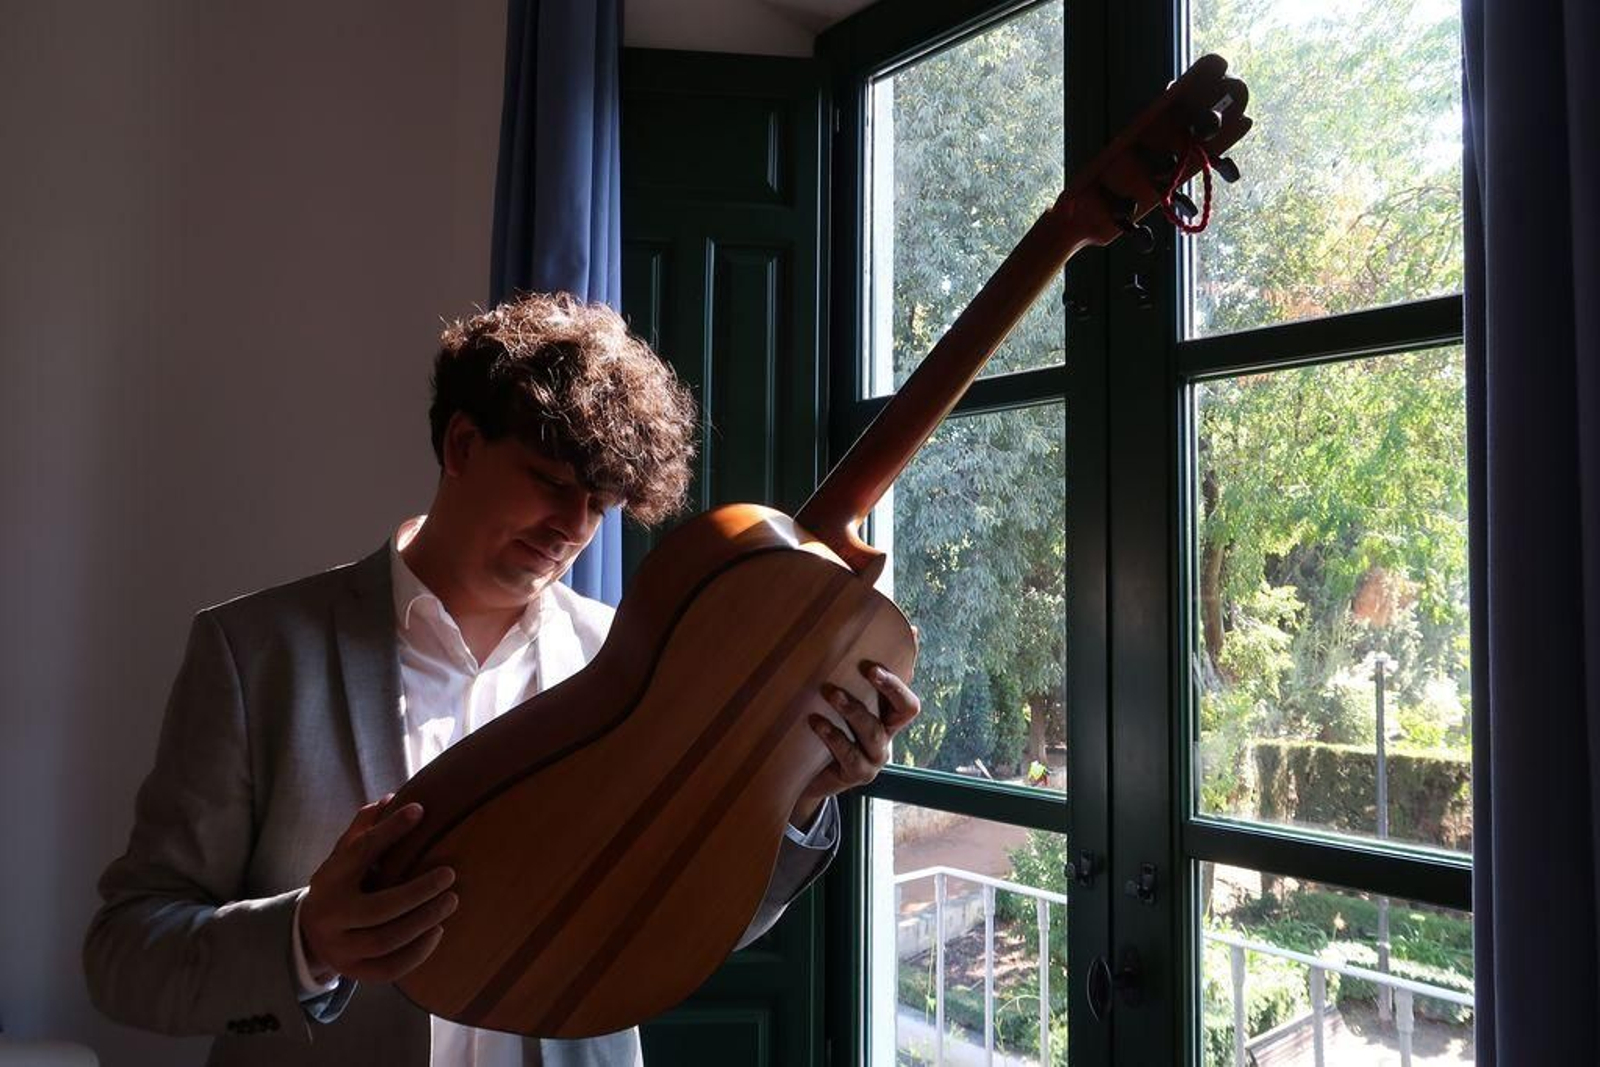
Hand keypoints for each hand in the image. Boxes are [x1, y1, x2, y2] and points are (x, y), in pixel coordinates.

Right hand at [299, 797, 457, 983]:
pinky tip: (437, 931)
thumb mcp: (342, 856)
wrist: (309, 933)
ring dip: (424, 920)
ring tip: (451, 901)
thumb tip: (391, 799)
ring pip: (386, 940)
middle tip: (449, 875)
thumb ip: (363, 830)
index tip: (420, 811)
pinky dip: (417, 952)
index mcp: (329, 878)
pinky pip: (389, 968)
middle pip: (379, 908)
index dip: (390, 830)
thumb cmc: (341, 884)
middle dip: (419, 892)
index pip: (359, 852)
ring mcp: (340, 947)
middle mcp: (331, 915)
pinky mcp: (354, 971)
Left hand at [792, 649, 922, 826]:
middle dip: (890, 686)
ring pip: (873, 730)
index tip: (884, 656)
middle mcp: (887, 735)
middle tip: (868, 668)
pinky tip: (816, 723)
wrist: (808, 779)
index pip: (908, 692)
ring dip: (853, 709)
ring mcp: (875, 757)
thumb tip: (872, 645)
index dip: (902, 676)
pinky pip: (851, 755)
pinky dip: (834, 736)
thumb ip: (851, 681)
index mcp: (888, 716)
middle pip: (906, 709)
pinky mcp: (857, 774)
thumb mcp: (841, 708)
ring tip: (831, 693)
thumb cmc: (827, 734)